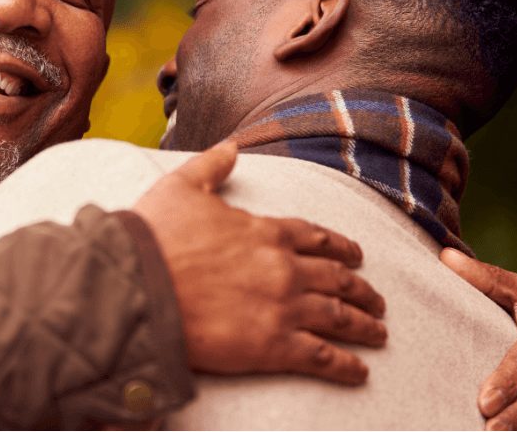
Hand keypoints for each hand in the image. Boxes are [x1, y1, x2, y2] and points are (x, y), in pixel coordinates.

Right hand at [133, 141, 387, 384]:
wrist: (138, 285)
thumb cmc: (155, 236)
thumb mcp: (181, 187)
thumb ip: (211, 165)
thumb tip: (231, 145)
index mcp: (264, 231)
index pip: (314, 237)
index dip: (339, 247)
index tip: (356, 255)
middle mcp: (283, 268)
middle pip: (336, 278)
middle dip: (361, 290)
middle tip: (377, 301)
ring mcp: (282, 307)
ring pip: (338, 316)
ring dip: (362, 325)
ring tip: (378, 333)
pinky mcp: (272, 346)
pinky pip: (321, 356)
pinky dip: (345, 366)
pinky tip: (359, 371)